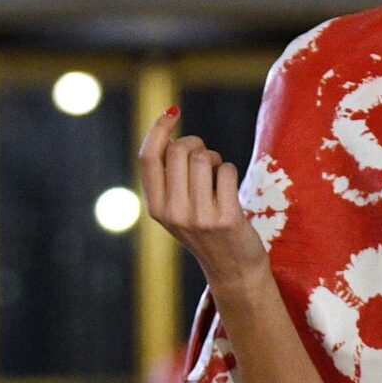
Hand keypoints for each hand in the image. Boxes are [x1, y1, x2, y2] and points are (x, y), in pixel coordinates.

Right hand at [138, 108, 267, 294]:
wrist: (234, 270)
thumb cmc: (206, 229)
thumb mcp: (177, 207)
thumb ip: (168, 176)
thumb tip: (167, 131)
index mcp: (156, 208)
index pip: (148, 158)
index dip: (158, 128)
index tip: (172, 112)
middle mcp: (173, 213)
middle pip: (178, 150)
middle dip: (195, 145)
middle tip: (206, 161)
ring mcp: (199, 217)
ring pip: (203, 157)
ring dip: (214, 160)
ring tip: (217, 179)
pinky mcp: (225, 219)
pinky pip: (226, 170)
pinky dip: (230, 172)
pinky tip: (230, 193)